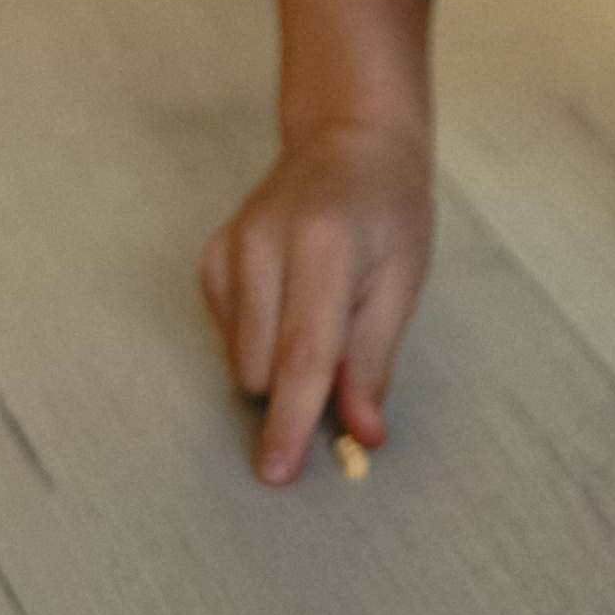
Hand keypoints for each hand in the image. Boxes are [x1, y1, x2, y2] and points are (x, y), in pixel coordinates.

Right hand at [199, 118, 434, 485]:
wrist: (349, 142)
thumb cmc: (388, 212)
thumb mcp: (403, 283)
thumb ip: (374, 362)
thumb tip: (362, 436)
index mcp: (324, 247)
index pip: (302, 353)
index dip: (291, 420)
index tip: (277, 472)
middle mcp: (264, 245)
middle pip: (261, 369)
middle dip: (296, 391)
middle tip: (342, 347)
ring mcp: (230, 248)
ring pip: (239, 361)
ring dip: (278, 365)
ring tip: (318, 309)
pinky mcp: (211, 258)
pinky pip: (228, 337)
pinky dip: (259, 339)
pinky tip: (288, 297)